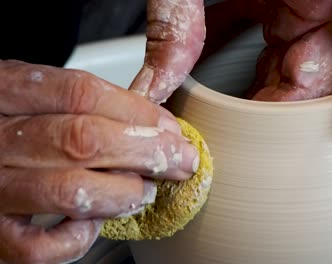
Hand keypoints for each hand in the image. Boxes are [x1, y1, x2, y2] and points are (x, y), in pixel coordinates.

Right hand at [0, 60, 199, 263]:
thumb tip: (156, 123)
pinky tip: (92, 222)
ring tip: (144, 191)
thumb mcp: (34, 93)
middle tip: (179, 160)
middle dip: (146, 152)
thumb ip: (86, 102)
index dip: (137, 113)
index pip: (82, 94)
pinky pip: (37, 246)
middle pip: (84, 141)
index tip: (170, 129)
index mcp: (5, 91)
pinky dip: (77, 237)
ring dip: (123, 193)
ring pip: (69, 191)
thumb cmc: (6, 123)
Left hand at [135, 0, 331, 127]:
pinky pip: (278, 53)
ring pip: (301, 71)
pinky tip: (226, 88)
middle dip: (288, 111)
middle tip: (247, 138)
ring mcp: (301, 5)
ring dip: (265, 100)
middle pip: (327, 71)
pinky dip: (253, 74)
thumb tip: (154, 86)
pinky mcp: (279, 10)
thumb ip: (175, 24)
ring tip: (228, 120)